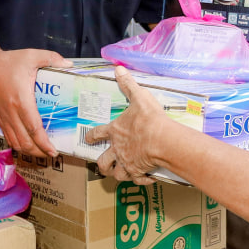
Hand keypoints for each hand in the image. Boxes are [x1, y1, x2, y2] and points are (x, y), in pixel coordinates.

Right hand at [0, 48, 71, 156]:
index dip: (44, 143)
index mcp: (21, 100)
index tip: (54, 151)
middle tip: (51, 154)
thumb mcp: (31, 55)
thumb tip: (69, 66)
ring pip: (15, 141)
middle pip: (24, 141)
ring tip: (41, 151)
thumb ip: (51, 58)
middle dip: (38, 152)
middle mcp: (11, 112)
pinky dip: (17, 143)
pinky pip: (7, 136)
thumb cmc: (7, 61)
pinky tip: (26, 143)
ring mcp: (3, 116)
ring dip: (28, 150)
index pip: (33, 128)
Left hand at [85, 67, 164, 182]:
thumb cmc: (149, 119)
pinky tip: (146, 178)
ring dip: (118, 174)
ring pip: (117, 174)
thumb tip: (118, 69)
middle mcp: (118, 149)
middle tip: (102, 165)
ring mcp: (128, 162)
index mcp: (115, 131)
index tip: (86, 139)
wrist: (162, 139)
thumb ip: (128, 84)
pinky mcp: (139, 171)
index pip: (98, 133)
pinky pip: (138, 180)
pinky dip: (141, 180)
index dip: (91, 136)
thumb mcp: (139, 97)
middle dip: (102, 164)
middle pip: (103, 161)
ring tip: (121, 174)